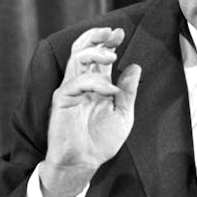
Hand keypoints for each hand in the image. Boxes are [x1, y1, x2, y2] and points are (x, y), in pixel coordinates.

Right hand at [40, 27, 140, 196]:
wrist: (84, 162)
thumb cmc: (101, 141)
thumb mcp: (123, 114)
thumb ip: (128, 91)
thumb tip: (134, 66)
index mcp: (95, 84)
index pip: (98, 56)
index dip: (107, 41)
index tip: (120, 33)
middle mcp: (81, 83)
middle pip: (82, 49)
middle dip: (97, 37)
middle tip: (114, 33)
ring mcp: (70, 90)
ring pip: (75, 58)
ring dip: (95, 51)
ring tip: (112, 56)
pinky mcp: (62, 100)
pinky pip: (76, 82)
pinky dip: (95, 81)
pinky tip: (110, 90)